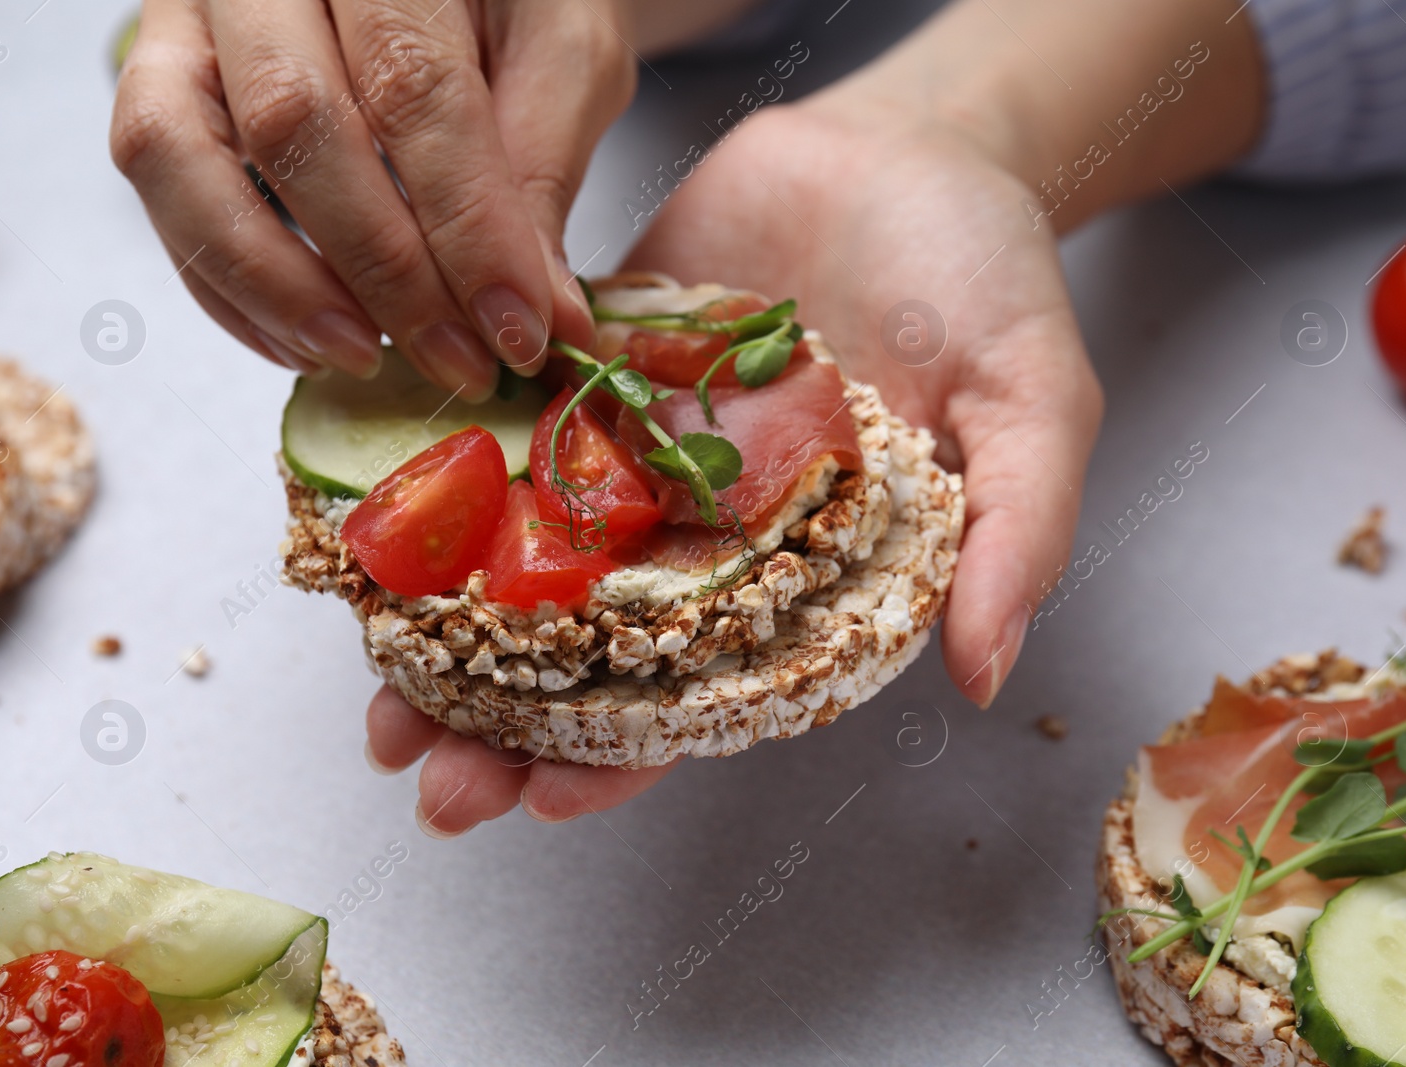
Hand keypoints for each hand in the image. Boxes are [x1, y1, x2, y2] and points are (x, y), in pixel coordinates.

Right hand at [110, 0, 630, 392]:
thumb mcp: (567, 54)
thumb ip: (545, 172)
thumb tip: (543, 318)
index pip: (410, 86)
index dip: (464, 227)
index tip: (517, 329)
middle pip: (289, 122)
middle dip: (380, 271)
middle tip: (456, 361)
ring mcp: (191, 15)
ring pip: (176, 151)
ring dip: (273, 284)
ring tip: (364, 357)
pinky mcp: (159, 73)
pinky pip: (157, 181)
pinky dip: (227, 283)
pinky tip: (309, 341)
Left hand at [372, 96, 1101, 836]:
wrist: (913, 144)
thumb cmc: (987, 281)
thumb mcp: (1034, 405)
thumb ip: (1015, 534)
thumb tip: (987, 671)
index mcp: (800, 574)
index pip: (704, 698)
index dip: (627, 761)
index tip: (549, 802)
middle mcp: (705, 532)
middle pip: (588, 653)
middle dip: (501, 720)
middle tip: (421, 773)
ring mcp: (637, 452)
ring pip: (525, 559)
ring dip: (446, 623)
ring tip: (373, 672)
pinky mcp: (589, 368)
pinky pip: (506, 430)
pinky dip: (439, 474)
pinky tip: (370, 519)